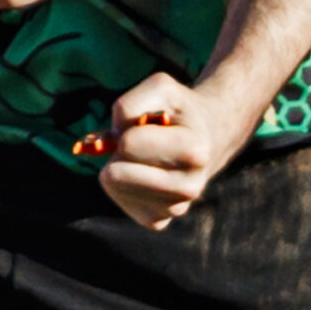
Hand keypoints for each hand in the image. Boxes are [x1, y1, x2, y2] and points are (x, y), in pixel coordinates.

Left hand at [92, 74, 253, 230]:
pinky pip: (118, 198)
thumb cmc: (178, 111)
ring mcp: (174, 208)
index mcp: (194, 150)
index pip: (129, 143)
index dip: (126, 126)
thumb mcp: (161, 88)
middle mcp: (189, 186)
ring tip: (144, 155)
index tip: (145, 123)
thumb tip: (102, 143)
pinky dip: (121, 182)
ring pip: (113, 186)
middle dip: (119, 149)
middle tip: (142, 140)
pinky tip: (142, 171)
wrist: (208, 138)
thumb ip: (130, 104)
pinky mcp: (158, 221)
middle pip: (116, 172)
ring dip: (118, 164)